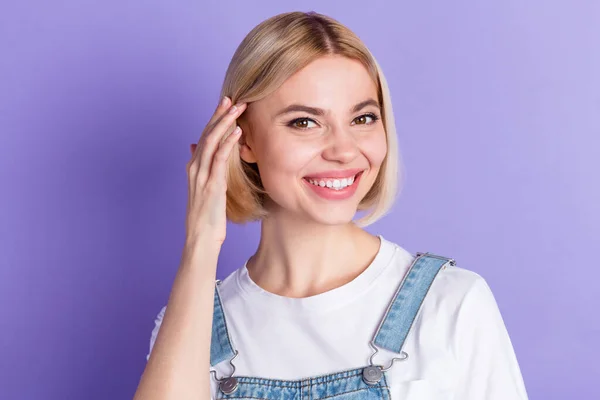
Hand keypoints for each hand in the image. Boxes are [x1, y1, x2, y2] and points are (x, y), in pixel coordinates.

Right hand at [185, 97, 246, 245]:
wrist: (200, 238)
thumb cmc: (206, 216)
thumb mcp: (202, 188)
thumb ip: (200, 166)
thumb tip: (195, 148)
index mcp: (194, 167)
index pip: (204, 136)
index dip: (214, 119)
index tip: (225, 104)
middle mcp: (195, 167)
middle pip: (206, 133)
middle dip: (219, 114)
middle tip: (231, 97)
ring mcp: (201, 175)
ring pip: (212, 141)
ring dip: (225, 122)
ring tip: (237, 107)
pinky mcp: (212, 184)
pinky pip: (219, 158)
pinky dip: (228, 142)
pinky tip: (237, 131)